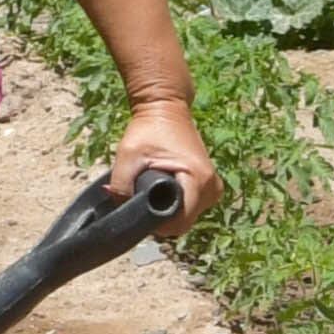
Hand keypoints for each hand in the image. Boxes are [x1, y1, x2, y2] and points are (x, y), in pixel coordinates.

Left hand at [107, 95, 218, 238]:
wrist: (166, 107)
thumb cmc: (148, 129)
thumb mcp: (128, 155)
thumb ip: (121, 185)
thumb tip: (120, 211)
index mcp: (198, 179)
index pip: (180, 223)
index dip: (157, 225)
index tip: (140, 213)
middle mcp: (212, 187)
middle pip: (183, 222)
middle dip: (160, 218)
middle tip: (141, 199)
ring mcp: (214, 187)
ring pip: (187, 216)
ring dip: (167, 211)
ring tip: (151, 191)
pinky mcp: (210, 186)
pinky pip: (191, 207)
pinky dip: (175, 204)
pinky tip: (161, 191)